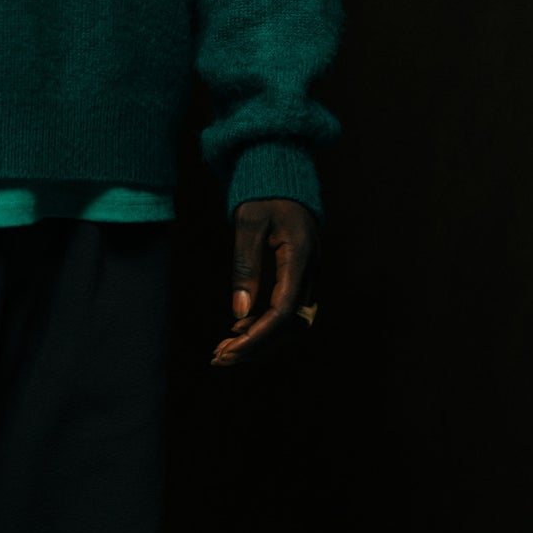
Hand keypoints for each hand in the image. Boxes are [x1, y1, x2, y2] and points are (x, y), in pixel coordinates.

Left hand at [210, 196, 318, 366]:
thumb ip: (245, 267)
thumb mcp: (248, 225)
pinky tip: (238, 328)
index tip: (231, 350)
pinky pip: (287, 310)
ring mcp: (310, 275)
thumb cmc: (263, 194)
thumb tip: (238, 313)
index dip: (259, 335)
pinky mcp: (301, 276)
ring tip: (224, 348)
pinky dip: (263, 323)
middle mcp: (312, 271)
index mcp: (302, 257)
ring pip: (289, 323)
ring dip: (259, 338)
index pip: (284, 312)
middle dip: (256, 344)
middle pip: (289, 325)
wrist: (280, 176)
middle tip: (220, 357)